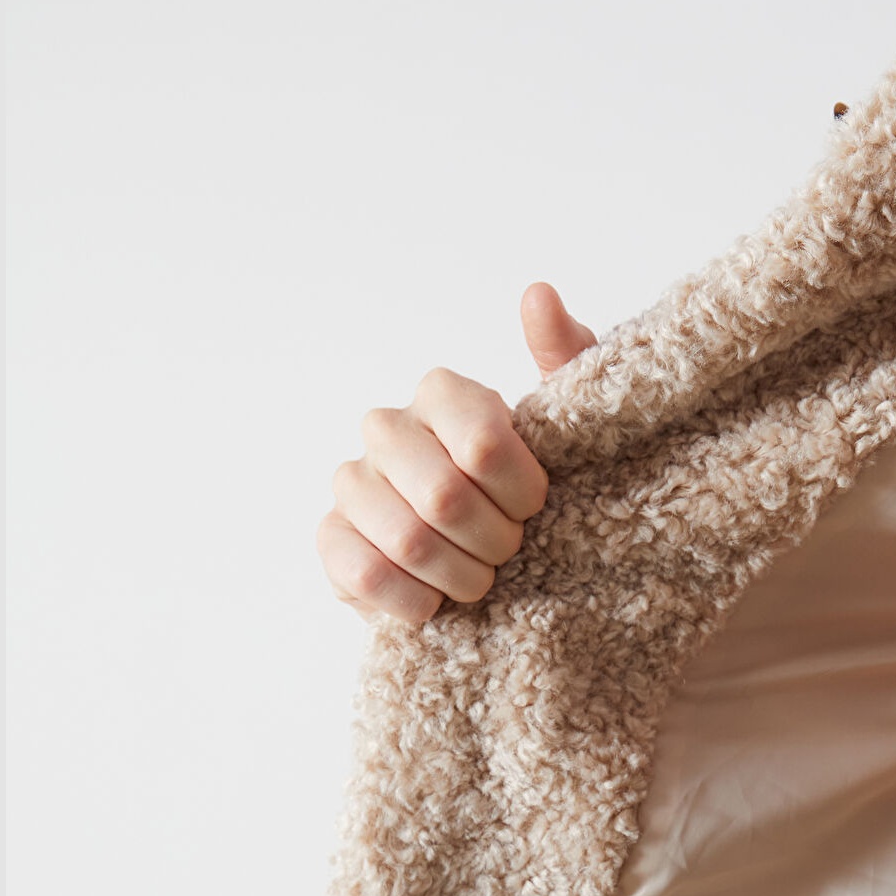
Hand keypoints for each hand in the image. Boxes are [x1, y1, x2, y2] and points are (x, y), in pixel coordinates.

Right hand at [318, 282, 596, 624]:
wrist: (478, 553)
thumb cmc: (524, 484)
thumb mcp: (564, 427)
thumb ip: (564, 357)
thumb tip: (539, 294)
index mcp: (443, 393)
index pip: (484, 444)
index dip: (522, 494)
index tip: (536, 509)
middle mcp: (386, 427)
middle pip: (445, 498)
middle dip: (494, 542)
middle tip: (510, 552)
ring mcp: (351, 482)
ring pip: (408, 541)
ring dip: (460, 577)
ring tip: (479, 580)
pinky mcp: (330, 537)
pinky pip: (366, 575)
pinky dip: (414, 601)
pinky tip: (435, 601)